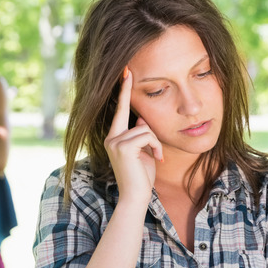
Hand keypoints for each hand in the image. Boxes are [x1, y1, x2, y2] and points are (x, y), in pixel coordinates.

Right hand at [103, 67, 162, 204]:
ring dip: (156, 143)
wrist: (136, 197)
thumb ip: (140, 134)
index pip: (120, 110)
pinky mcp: (123, 146)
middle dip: (142, 120)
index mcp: (114, 138)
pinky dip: (156, 147)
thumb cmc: (141, 177)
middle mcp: (111, 138)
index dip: (124, 90)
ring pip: (145, 129)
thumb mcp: (143, 151)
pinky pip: (147, 135)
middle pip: (136, 118)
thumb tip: (141, 119)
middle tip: (141, 116)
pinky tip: (156, 159)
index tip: (126, 71)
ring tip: (156, 159)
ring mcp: (115, 141)